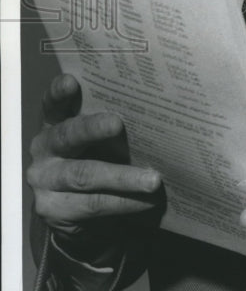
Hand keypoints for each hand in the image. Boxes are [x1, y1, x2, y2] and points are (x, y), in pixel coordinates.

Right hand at [27, 74, 161, 238]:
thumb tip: (155, 113)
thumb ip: (109, 124)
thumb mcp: (95, 139)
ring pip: (85, 176)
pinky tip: (147, 201)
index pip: (53, 104)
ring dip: (123, 177)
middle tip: (117, 124)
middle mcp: (44, 148)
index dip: (59, 92)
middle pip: (68, 135)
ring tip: (153, 180)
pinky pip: (94, 204)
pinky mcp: (52, 209)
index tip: (71, 81)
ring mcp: (45, 180)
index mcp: (55, 123)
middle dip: (93, 128)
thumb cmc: (94, 158)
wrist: (72, 209)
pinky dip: (124, 202)